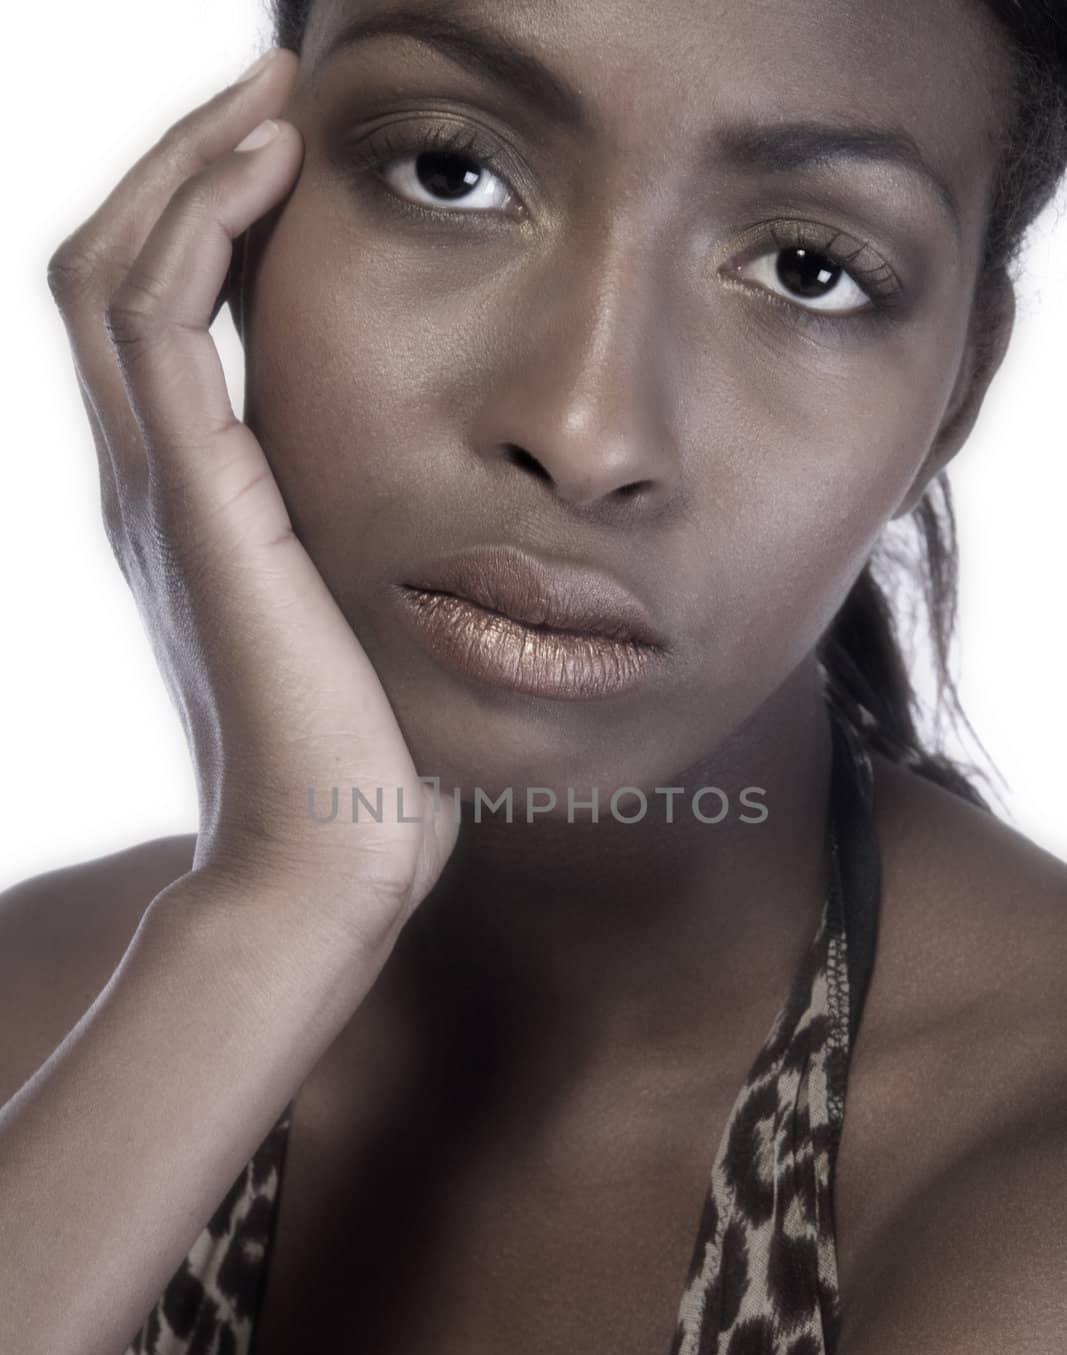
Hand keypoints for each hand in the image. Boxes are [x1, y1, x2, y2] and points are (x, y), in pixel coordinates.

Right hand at [46, 49, 460, 952]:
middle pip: (105, 268)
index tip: (283, 141)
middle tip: (268, 80)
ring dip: (186, 165)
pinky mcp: (195, 505)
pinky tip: (275, 166)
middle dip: (181, 161)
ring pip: (112, 272)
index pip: (147, 316)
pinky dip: (199, 225)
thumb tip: (428, 488)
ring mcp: (154, 493)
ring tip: (268, 92)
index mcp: (183, 504)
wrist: (333, 857)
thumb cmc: (368, 754)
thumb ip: (357, 538)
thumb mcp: (362, 617)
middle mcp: (145, 484)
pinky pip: (159, 322)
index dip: (198, 215)